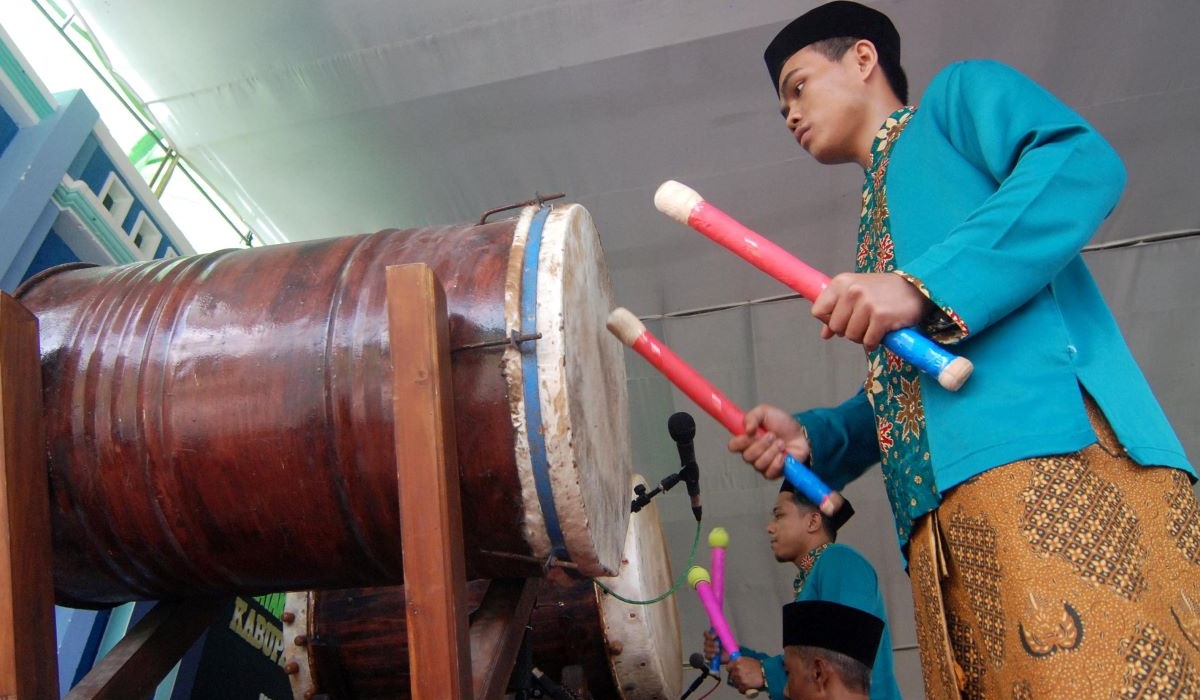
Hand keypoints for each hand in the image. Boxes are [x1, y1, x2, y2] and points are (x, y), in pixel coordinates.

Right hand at [702, 629, 727, 663]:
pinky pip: (706, 655)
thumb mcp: (727, 639)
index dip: (709, 635)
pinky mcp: (709, 657)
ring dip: (712, 649)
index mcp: (712, 637)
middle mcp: (709, 643)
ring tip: (718, 651)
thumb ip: (723, 635)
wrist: (731, 655)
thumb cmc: (729, 646)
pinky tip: (715, 655)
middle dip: (712, 643)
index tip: (715, 636)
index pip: (706, 634)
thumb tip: (719, 632)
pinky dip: (711, 655)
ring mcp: (708, 650)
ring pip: (705, 648)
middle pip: (706, 641)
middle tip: (718, 645)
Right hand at [727, 404, 809, 479]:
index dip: (740, 442)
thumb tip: (747, 430)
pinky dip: (777, 463)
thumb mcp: (765, 412)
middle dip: (761, 444)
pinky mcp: (773, 472)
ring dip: (772, 451)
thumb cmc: (782, 423)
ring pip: (758, 464)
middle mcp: (751, 453)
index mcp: (746, 439)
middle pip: (747, 456)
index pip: (732, 446)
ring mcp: (761, 464)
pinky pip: (769, 472)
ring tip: (781, 443)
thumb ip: (752, 417)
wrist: (801, 434)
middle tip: (772, 435)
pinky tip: (783, 455)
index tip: (751, 433)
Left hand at [727, 657, 765, 692]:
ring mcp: (739, 677)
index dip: (732, 670)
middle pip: (732, 676)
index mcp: (738, 661)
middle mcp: (737, 668)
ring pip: (735, 683)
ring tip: (746, 682)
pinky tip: (748, 687)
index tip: (734, 672)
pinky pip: (740, 689)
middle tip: (742, 678)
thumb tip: (735, 665)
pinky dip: (743, 689)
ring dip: (740, 684)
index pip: (728, 667)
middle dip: (736, 678)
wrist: (767, 673)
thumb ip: (740, 662)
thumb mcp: (748, 660)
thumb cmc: (759, 667)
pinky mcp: (743, 685)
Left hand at [811, 272, 930, 350]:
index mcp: (841, 283)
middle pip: (835, 326)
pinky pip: (868, 341)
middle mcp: (852, 291)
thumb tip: (825, 334)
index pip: (818, 311)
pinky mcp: (881, 317)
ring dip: (862, 337)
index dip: (829, 320)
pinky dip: (874, 342)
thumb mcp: (856, 294)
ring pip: (851, 336)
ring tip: (873, 326)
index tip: (843, 319)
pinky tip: (881, 334)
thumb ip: (838, 311)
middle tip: (863, 323)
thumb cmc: (883, 291)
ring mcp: (866, 304)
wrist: (916, 287)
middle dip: (848, 330)